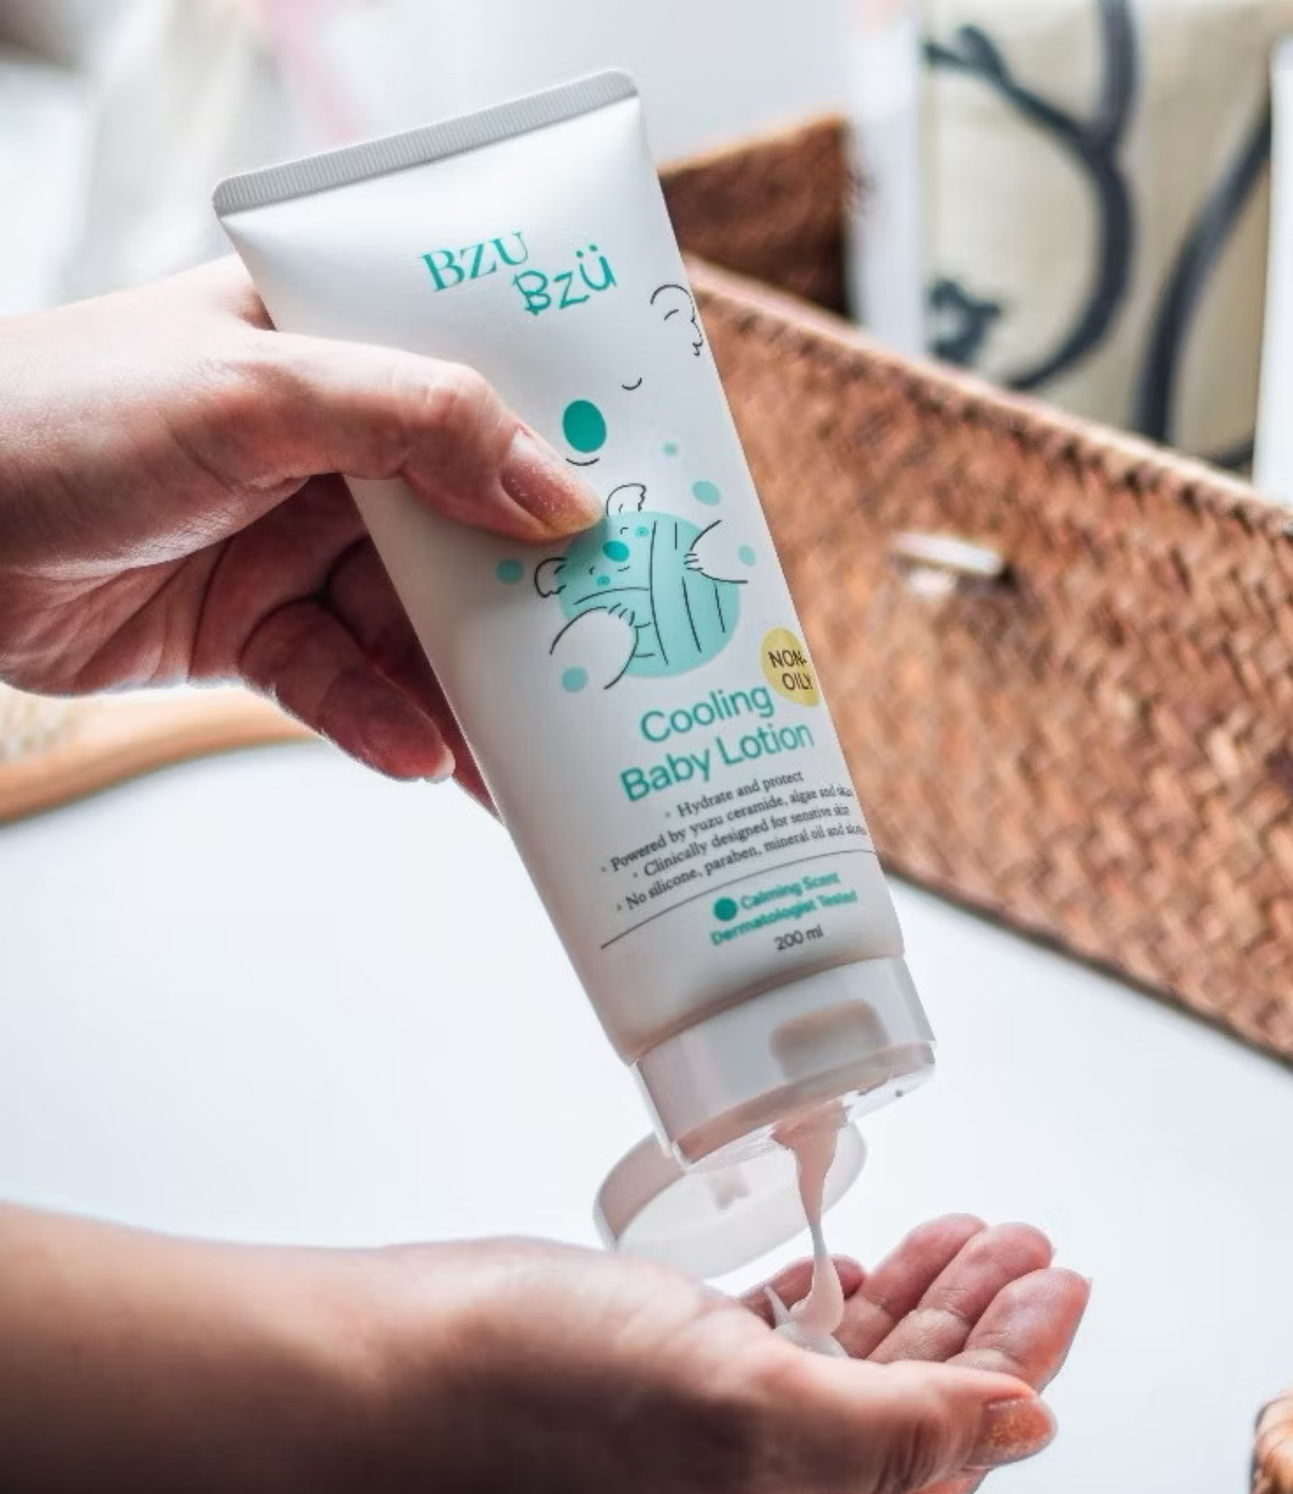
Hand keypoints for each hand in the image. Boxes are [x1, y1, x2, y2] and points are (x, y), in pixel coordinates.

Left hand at [0, 260, 600, 797]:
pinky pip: (345, 687)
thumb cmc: (60, 416)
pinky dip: (382, 724)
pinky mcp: (255, 633)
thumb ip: (421, 428)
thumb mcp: (259, 394)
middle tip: (618, 667)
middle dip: (536, 605)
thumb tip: (561, 496)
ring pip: (418, 628)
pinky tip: (422, 760)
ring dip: (471, 691)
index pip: (483, 398)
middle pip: (469, 534)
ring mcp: (293, 545)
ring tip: (536, 753)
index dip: (567, 459)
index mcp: (335, 353)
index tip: (650, 525)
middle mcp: (328, 450)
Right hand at [0, 1204, 1085, 1493]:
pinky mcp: (643, 1408)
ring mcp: (687, 1464)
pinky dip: (821, 1306)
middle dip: (971, 1325)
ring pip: (838, 1378)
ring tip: (961, 1237)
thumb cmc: (527, 1391)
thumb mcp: (742, 1403)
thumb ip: (898, 1425)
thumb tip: (1023, 1430)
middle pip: (898, 1415)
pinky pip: (768, 1357)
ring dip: (906, 1305)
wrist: (370, 1368)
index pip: (940, 1457)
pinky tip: (851, 1267)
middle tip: (1024, 1250)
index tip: (1062, 1288)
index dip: (1014, 1366)